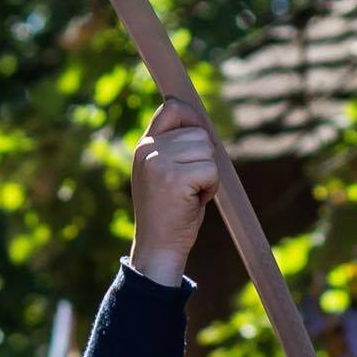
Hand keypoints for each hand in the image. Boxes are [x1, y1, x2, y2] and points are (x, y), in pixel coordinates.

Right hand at [130, 98, 218, 285]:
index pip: (172, 109)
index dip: (192, 118)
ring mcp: (159, 162)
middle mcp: (148, 150)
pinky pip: (211, 170)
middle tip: (192, 185)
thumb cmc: (169, 214)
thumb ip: (175, 148)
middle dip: (205, 159)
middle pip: (198, 132)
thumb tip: (202, 124)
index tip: (200, 138)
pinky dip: (212, 188)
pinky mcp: (174, 178)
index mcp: (144, 146)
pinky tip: (196, 202)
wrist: (158, 247)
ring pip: (207, 150)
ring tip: (192, 194)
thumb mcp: (164, 174)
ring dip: (209, 175)